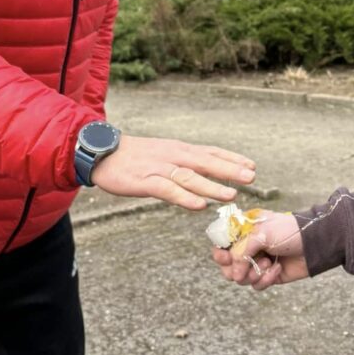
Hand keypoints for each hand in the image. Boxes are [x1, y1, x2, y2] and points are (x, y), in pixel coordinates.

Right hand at [91, 134, 255, 209]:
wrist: (102, 152)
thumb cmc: (134, 156)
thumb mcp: (163, 154)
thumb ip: (183, 163)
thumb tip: (204, 174)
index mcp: (179, 149)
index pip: (210, 152)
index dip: (231, 159)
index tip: (251, 166)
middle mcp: (173, 156)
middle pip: (205, 162)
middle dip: (229, 170)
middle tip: (251, 177)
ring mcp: (160, 168)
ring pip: (189, 177)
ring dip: (211, 185)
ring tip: (231, 194)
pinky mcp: (145, 181)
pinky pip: (167, 190)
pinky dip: (184, 197)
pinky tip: (198, 205)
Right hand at [212, 210, 308, 290]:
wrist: (314, 243)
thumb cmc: (288, 231)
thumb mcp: (261, 234)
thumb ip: (241, 252)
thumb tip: (234, 275)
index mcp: (243, 230)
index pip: (221, 243)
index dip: (220, 252)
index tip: (227, 256)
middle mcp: (248, 246)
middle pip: (227, 265)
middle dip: (235, 268)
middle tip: (245, 265)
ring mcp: (257, 262)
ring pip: (240, 278)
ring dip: (253, 273)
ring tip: (267, 263)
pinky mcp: (267, 275)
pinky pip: (256, 285)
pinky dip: (265, 279)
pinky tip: (277, 268)